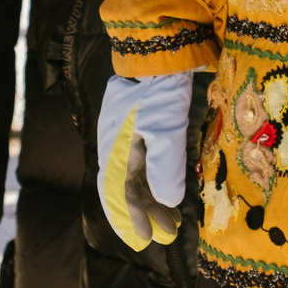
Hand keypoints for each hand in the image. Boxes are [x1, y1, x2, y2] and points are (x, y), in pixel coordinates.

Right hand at [97, 73, 191, 249]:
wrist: (161, 49)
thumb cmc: (160, 88)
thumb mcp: (164, 127)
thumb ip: (165, 165)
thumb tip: (168, 202)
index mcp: (114, 147)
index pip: (116, 192)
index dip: (130, 217)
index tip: (146, 239)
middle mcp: (117, 143)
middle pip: (127, 186)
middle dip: (145, 212)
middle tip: (167, 233)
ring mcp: (129, 133)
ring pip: (137, 174)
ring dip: (153, 197)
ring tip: (173, 218)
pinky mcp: (143, 124)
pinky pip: (145, 160)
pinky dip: (156, 178)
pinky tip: (170, 188)